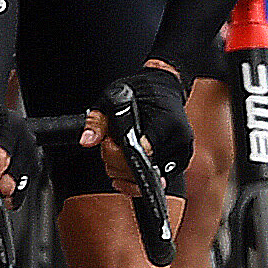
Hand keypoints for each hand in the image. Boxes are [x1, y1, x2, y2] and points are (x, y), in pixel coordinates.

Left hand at [85, 70, 194, 194]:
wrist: (164, 88)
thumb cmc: (141, 91)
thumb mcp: (113, 98)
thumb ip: (97, 122)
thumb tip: (86, 141)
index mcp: (166, 123)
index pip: (140, 155)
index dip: (118, 154)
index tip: (109, 141)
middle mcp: (178, 141)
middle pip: (142, 171)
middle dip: (118, 164)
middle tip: (112, 142)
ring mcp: (181, 154)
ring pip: (146, 179)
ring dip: (126, 171)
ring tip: (122, 149)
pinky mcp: (179, 163)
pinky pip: (154, 178)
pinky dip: (138, 174)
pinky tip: (130, 160)